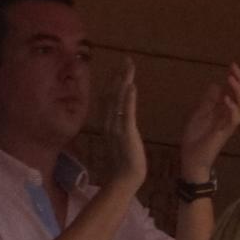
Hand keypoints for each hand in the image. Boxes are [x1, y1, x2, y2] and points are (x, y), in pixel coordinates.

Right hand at [102, 57, 146, 191]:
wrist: (125, 180)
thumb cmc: (124, 164)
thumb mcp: (120, 141)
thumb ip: (119, 127)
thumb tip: (119, 117)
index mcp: (108, 124)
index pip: (110, 98)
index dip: (114, 81)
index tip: (120, 68)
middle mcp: (109, 123)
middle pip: (112, 94)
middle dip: (119, 75)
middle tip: (126, 59)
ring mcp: (116, 127)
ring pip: (118, 100)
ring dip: (123, 82)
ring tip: (128, 67)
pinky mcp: (126, 134)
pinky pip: (126, 113)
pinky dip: (128, 99)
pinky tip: (131, 86)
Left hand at [177, 63, 239, 182]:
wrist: (191, 159)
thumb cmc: (195, 139)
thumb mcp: (200, 114)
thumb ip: (209, 101)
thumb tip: (217, 84)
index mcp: (225, 111)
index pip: (238, 92)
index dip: (237, 78)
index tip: (232, 65)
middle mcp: (230, 117)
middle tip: (234, 68)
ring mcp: (228, 125)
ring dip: (239, 91)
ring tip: (231, 79)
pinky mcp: (223, 133)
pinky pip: (234, 120)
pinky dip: (232, 107)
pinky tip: (226, 98)